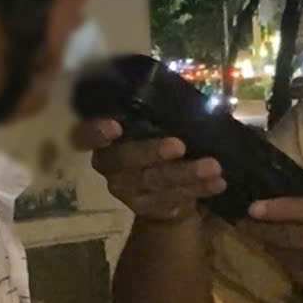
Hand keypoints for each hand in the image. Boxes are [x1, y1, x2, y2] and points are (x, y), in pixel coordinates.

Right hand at [71, 119, 225, 223]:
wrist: (162, 187)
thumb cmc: (157, 141)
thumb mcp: (154, 124)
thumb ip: (160, 112)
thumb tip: (191, 94)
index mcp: (106, 138)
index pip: (85, 135)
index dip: (95, 132)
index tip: (115, 126)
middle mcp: (110, 165)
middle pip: (125, 160)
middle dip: (152, 153)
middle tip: (179, 146)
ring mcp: (126, 190)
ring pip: (154, 181)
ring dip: (186, 174)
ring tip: (213, 167)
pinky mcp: (146, 208)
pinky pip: (172, 199)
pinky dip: (198, 189)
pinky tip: (217, 183)